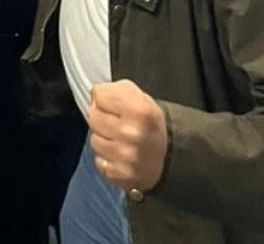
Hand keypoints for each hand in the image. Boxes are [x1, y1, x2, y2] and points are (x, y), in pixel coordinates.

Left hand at [88, 80, 167, 195]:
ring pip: (94, 140)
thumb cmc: (148, 123)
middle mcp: (132, 133)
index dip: (104, 99)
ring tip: (119, 140)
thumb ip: (113, 90)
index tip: (114, 105)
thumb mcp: (138, 97)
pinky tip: (119, 155)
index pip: (99, 94)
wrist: (169, 156)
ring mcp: (126, 156)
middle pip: (93, 117)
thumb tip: (93, 97)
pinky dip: (106, 158)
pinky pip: (99, 161)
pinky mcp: (120, 174)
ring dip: (103, 139)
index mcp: (140, 110)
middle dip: (102, 118)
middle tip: (117, 124)